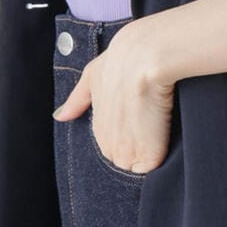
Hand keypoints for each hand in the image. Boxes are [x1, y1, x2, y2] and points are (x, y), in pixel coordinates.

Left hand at [52, 22, 174, 174]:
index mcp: (98, 127)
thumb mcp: (92, 76)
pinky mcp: (147, 157)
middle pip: (123, 160)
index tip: (139, 118)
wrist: (143, 58)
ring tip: (158, 127)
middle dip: (135, 148)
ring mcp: (127, 153)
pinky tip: (166, 138)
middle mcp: (108, 144)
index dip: (128, 134)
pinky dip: (160, 158)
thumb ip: (77, 100)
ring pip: (136, 167)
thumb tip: (60, 115)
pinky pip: (152, 169)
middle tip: (150, 122)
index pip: (112, 145)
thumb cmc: (120, 61)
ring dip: (146, 154)